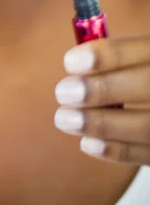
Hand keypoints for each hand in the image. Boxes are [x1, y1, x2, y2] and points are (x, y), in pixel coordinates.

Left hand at [54, 36, 149, 164]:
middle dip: (101, 89)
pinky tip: (87, 142)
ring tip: (65, 119)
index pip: (144, 50)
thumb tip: (75, 62)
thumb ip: (117, 56)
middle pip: (148, 87)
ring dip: (101, 124)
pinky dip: (116, 151)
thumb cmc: (142, 72)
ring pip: (147, 126)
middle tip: (63, 92)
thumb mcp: (140, 54)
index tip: (70, 62)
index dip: (107, 56)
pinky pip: (149, 154)